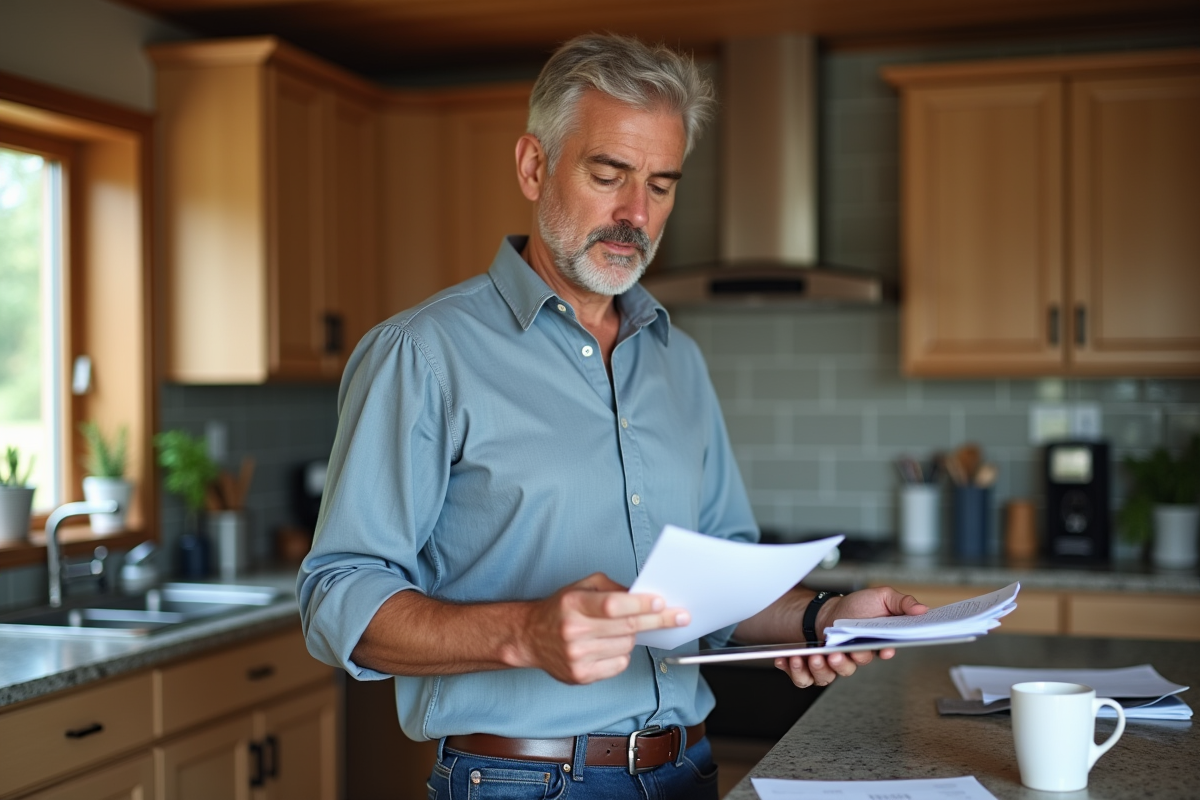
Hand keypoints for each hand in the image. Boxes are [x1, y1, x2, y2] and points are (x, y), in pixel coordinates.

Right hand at [516, 573, 689, 684]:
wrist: (530, 637)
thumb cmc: (561, 608)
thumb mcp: (582, 587)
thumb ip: (612, 588)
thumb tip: (643, 597)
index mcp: (574, 604)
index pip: (614, 606)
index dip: (641, 605)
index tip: (662, 603)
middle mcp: (574, 631)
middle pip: (627, 628)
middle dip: (657, 621)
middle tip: (680, 616)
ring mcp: (577, 657)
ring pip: (625, 646)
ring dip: (633, 637)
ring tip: (622, 629)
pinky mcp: (580, 676)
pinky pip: (618, 665)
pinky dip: (622, 654)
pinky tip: (610, 645)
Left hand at [774, 587, 926, 687]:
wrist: (826, 612)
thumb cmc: (855, 607)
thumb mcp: (881, 597)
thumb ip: (902, 602)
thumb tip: (922, 609)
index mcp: (874, 642)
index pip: (882, 651)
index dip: (882, 652)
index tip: (880, 649)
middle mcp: (857, 657)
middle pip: (854, 665)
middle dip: (843, 661)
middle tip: (835, 652)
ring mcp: (837, 664)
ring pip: (831, 675)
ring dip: (821, 667)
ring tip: (813, 655)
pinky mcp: (817, 668)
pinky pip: (807, 679)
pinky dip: (797, 672)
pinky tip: (791, 660)